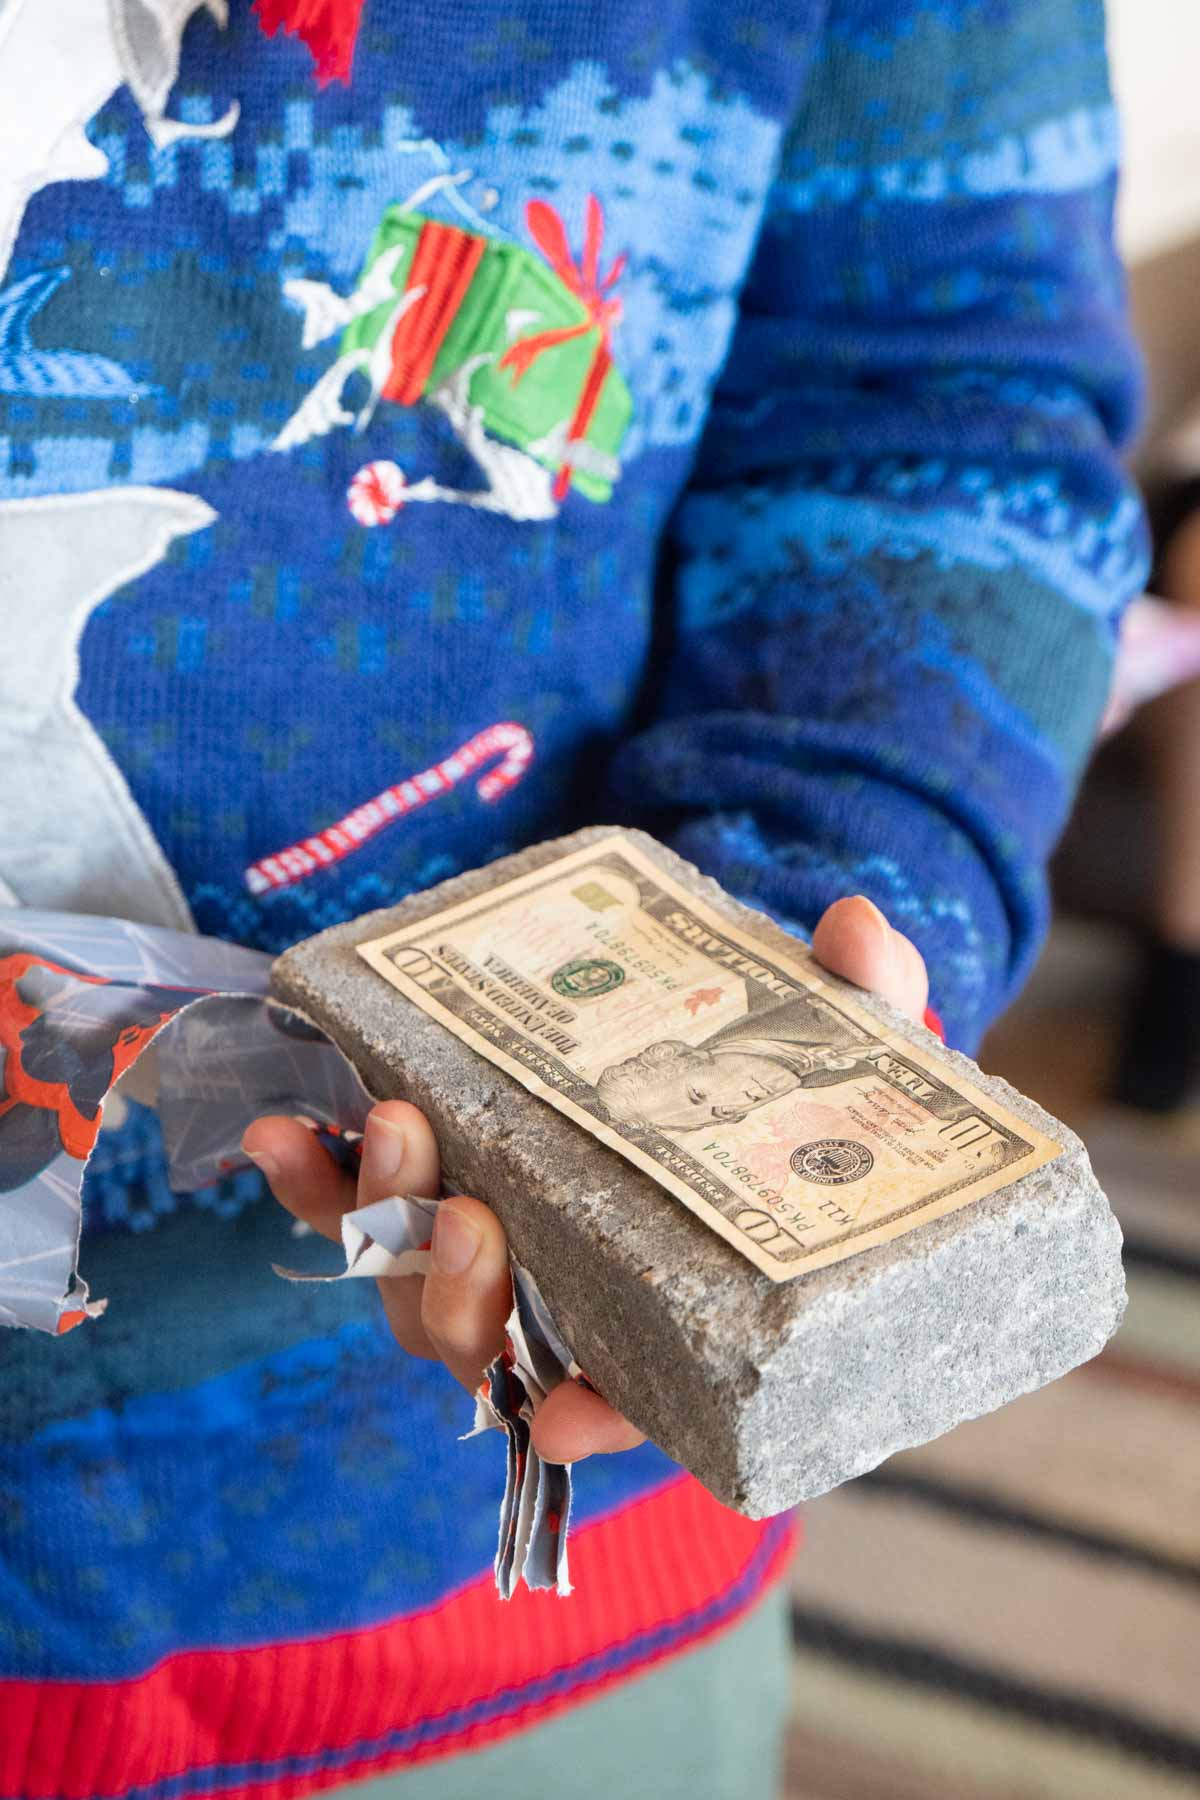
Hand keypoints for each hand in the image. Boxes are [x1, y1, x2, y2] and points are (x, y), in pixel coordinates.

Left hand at [243, 893, 927, 1462]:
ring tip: (389, 1124)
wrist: (725, 1065)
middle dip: (467, 1295)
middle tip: (472, 1218)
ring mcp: (493, 1258)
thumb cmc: (797, 1101)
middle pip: (497, 1345)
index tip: (566, 1415)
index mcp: (677, 1314)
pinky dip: (315, 1178)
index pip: (635, 1400)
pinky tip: (276, 1129)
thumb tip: (859, 930)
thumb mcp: (848, 1056)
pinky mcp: (433, 1194)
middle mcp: (570, 1307)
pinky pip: (357, 1212)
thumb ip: (864, 1005)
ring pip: (414, 1282)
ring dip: (388, 1215)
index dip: (597, 1421)